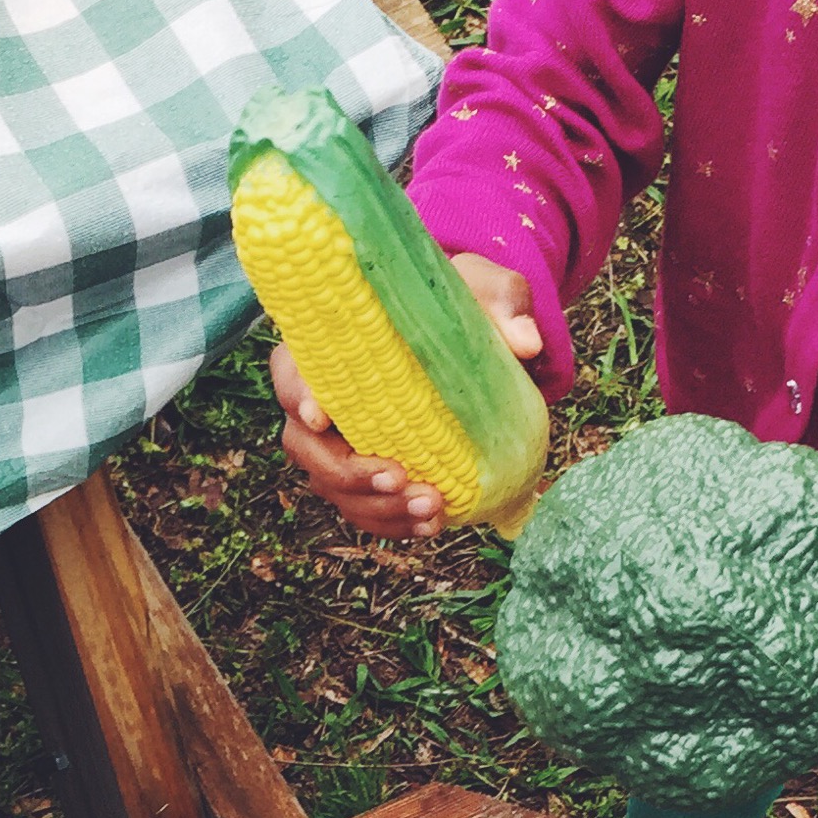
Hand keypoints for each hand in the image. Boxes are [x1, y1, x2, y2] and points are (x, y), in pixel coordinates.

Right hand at [272, 252, 542, 541]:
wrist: (475, 343)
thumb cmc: (464, 306)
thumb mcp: (484, 290)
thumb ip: (501, 303)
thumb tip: (525, 344)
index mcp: (334, 345)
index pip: (292, 371)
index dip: (299, 396)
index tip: (322, 418)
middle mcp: (323, 398)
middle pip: (304, 446)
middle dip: (346, 472)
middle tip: (399, 479)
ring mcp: (339, 443)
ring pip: (331, 487)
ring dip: (375, 508)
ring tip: (430, 509)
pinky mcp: (364, 474)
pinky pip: (362, 508)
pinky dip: (392, 524)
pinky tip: (429, 526)